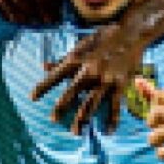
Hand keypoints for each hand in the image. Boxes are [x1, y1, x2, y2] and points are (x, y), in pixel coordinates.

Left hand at [31, 21, 145, 133]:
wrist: (131, 32)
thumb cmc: (104, 37)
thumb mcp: (82, 43)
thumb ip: (64, 58)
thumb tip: (44, 66)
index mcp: (78, 58)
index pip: (56, 74)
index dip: (44, 86)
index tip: (32, 98)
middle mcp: (90, 69)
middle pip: (72, 92)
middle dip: (61, 107)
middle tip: (53, 119)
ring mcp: (106, 78)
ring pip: (91, 102)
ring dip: (83, 118)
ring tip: (76, 131)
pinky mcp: (120, 84)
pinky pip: (115, 106)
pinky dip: (112, 120)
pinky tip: (108, 131)